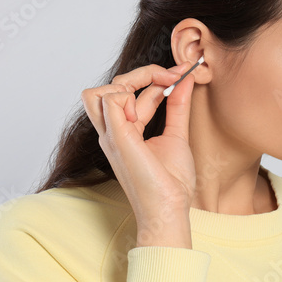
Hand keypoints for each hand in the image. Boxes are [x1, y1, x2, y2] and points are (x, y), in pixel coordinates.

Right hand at [80, 60, 198, 246]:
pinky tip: (146, 114)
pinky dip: (128, 97)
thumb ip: (177, 105)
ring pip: (98, 92)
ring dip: (130, 84)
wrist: (170, 208)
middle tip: (172, 78)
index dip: (154, 77)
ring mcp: (111, 135)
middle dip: (141, 74)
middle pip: (109, 86)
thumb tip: (184, 79)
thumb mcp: (176, 134)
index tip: (180, 75)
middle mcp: (111, 131)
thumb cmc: (171, 182)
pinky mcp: (117, 138)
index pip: (127, 90)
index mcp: (123, 130)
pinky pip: (109, 100)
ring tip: (156, 97)